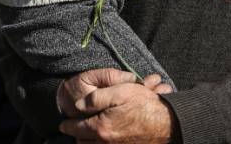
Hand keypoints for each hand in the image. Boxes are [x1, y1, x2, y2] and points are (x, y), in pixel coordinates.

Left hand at [60, 78, 175, 142]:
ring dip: (88, 142)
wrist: (168, 124)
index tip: (63, 124)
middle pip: (83, 142)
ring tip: (85, 135)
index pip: (77, 129)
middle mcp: (107, 143)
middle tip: (74, 129)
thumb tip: (78, 105)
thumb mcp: (119, 92)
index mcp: (101, 128)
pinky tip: (103, 139)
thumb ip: (95, 98)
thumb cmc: (145, 105)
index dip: (68, 126)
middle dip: (77, 135)